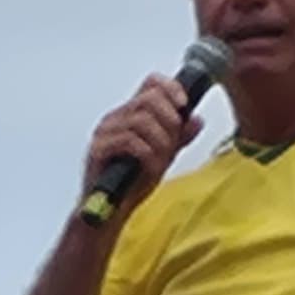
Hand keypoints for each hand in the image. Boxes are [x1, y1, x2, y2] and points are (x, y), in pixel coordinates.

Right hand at [78, 75, 203, 222]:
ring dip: (161, 140)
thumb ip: (178, 138)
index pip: (151, 83)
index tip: (184, 104)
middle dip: (170, 120)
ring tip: (162, 159)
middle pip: (149, 98)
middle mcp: (115, 118)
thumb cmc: (132, 183)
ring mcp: (104, 132)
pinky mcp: (97, 149)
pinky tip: (151, 167)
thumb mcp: (163, 156)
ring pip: (142, 120)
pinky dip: (148, 154)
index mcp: (130, 114)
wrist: (112, 212)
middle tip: (174, 141)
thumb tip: (196, 120)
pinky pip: (129, 141)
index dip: (171, 88)